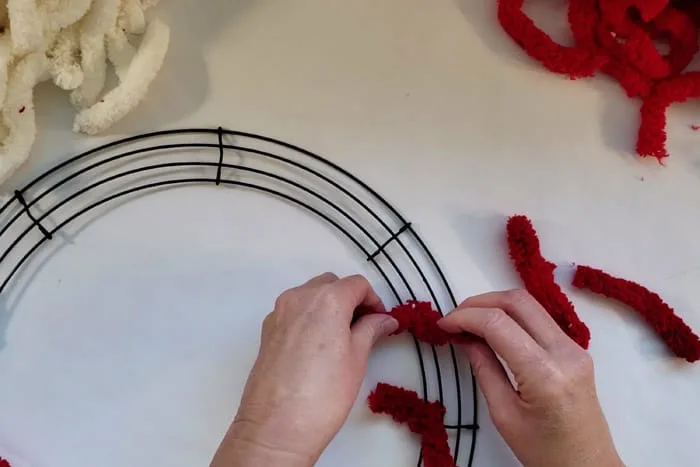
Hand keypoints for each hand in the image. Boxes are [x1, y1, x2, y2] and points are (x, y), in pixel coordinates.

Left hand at [211, 273, 397, 466]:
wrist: (276, 427)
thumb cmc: (322, 395)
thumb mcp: (357, 359)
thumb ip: (370, 330)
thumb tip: (383, 320)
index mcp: (327, 299)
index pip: (357, 284)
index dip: (373, 300)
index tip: (381, 321)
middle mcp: (299, 298)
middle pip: (331, 284)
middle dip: (350, 300)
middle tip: (364, 328)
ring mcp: (279, 313)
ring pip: (310, 295)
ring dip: (328, 306)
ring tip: (341, 339)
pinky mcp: (267, 330)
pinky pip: (293, 312)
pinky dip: (309, 318)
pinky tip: (317, 347)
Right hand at [439, 290, 622, 466]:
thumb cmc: (546, 452)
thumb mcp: (504, 414)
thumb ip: (484, 369)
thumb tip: (464, 337)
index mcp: (546, 375)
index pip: (498, 324)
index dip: (465, 317)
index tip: (443, 324)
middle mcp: (565, 353)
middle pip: (518, 302)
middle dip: (479, 302)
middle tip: (454, 318)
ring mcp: (575, 349)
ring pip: (530, 305)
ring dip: (495, 305)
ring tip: (469, 322)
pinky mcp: (576, 350)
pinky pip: (540, 319)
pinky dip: (512, 316)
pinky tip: (492, 330)